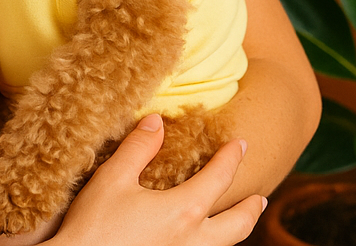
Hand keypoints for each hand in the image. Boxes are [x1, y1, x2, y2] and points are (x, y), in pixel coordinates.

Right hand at [53, 115, 265, 245]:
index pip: (219, 178)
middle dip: (251, 208)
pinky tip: (201, 241)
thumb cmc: (95, 226)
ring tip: (238, 221)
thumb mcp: (113, 178)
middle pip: (237, 226)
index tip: (240, 143)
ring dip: (236, 231)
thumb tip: (157, 121)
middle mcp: (193, 241)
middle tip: (260, 197)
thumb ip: (138, 148)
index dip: (231, 158)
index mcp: (184, 212)